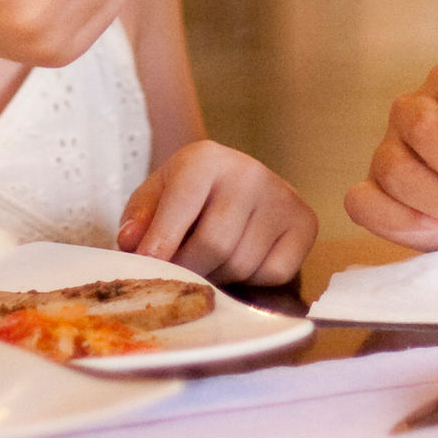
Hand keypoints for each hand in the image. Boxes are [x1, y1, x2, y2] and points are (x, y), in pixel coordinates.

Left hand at [118, 142, 317, 285]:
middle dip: (189, 269)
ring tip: (208, 262)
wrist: (238, 185)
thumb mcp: (156, 196)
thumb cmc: (189, 195)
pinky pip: (273, 273)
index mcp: (206, 158)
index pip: (182, 204)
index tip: (146, 265)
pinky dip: (251, 278)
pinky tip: (241, 260)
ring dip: (218, 276)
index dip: (162, 240)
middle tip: (176, 275)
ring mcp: (283, 197)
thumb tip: (131, 243)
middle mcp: (250, 171)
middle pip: (214, 243)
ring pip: (242, 263)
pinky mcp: (305, 223)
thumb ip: (139, 218)